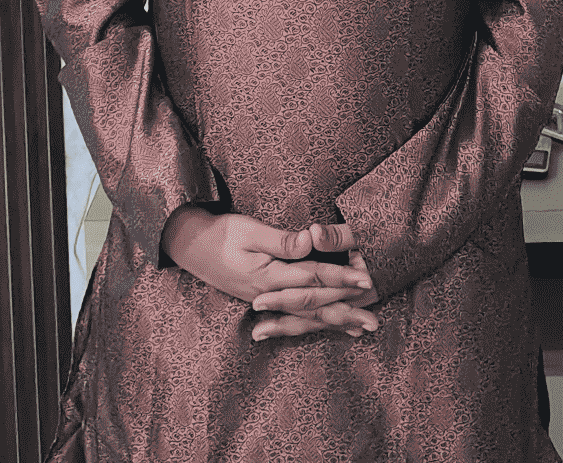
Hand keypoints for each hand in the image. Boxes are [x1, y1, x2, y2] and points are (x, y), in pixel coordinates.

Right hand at [161, 207, 376, 338]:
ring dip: (334, 322)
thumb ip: (281, 240)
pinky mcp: (263, 298)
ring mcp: (266, 299)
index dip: (340, 277)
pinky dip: (312, 322)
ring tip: (360, 331)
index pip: (313, 277)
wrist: (188, 246)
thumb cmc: (219, 233)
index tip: (366, 280)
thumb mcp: (249, 231)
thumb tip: (311, 240)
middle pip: (314, 304)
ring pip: (306, 315)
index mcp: (270, 276)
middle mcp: (271, 294)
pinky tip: (326, 325)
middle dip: (346, 311)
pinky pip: (293, 315)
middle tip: (374, 322)